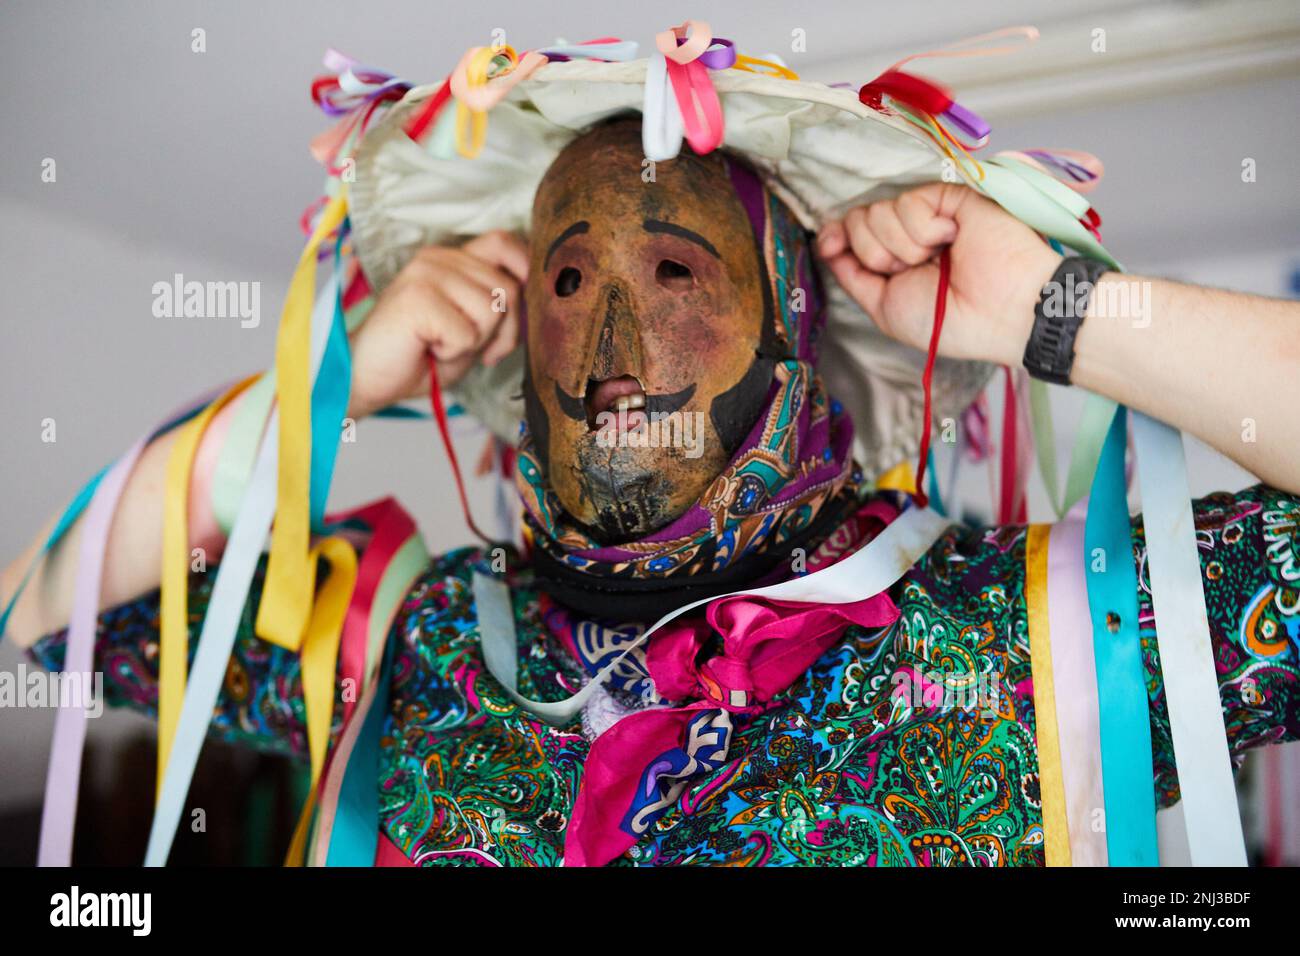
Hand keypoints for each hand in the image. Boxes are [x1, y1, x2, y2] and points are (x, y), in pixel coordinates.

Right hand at [347, 230, 528, 418]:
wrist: (365, 377)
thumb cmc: (419, 356)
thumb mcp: (471, 328)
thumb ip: (498, 306)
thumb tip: (538, 299)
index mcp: (451, 259)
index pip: (504, 242)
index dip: (525, 270)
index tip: (521, 308)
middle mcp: (438, 258)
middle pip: (507, 287)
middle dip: (503, 330)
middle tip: (474, 348)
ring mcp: (426, 274)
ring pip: (491, 310)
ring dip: (475, 342)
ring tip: (442, 344)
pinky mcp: (417, 298)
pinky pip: (467, 333)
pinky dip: (454, 353)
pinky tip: (427, 348)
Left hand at [816, 183, 1060, 365]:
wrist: (1001, 311)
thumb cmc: (950, 321)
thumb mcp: (884, 308)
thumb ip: (854, 275)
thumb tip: (828, 244)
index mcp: (895, 260)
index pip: (851, 232)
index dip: (835, 235)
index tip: (829, 243)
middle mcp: (909, 234)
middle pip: (858, 220)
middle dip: (876, 253)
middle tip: (915, 271)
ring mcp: (928, 214)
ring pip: (878, 212)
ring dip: (904, 247)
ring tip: (938, 259)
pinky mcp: (948, 195)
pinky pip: (908, 201)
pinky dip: (924, 229)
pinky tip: (951, 239)